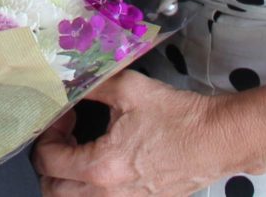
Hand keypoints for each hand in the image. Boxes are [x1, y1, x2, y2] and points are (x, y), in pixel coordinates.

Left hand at [33, 72, 242, 196]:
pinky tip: (105, 160)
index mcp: (102, 167)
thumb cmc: (181, 117)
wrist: (219, 139)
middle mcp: (110, 194)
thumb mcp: (129, 89)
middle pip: (54, 190)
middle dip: (50, 161)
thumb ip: (91, 85)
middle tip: (64, 136)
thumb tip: (69, 80)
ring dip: (68, 178)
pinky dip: (92, 188)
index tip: (62, 119)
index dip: (46, 136)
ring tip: (81, 150)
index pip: (47, 161)